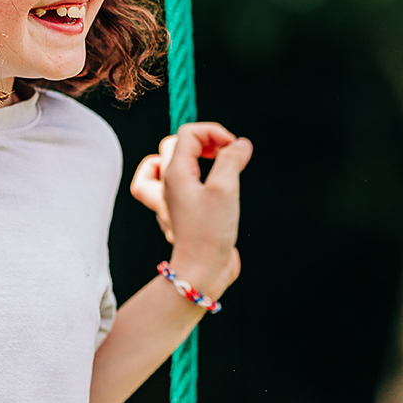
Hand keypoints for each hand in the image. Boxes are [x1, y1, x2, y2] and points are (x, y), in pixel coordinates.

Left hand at [131, 123, 251, 296]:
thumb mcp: (225, 189)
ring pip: (161, 165)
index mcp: (175, 172)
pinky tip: (196, 187)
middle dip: (204, 141)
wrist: (200, 270)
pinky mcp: (177, 215)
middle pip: (175, 145)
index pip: (189, 133)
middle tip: (226, 154)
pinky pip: (163, 189)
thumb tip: (240, 144)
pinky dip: (177, 181)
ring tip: (205, 163)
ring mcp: (169, 200)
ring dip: (184, 157)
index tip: (234, 149)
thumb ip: (231, 160)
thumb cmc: (209, 232)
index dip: (214, 132)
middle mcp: (167, 184)